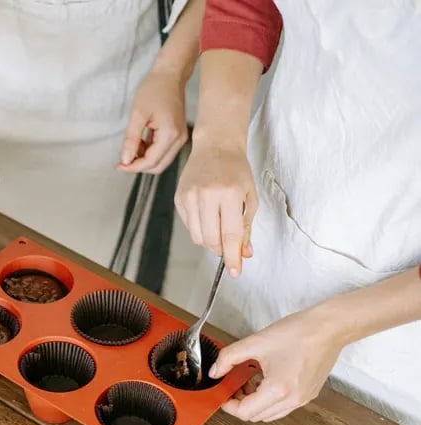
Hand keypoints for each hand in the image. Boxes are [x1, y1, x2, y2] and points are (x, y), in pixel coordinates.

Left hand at [118, 70, 188, 173]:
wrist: (170, 75)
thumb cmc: (154, 89)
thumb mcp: (138, 114)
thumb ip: (131, 139)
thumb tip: (125, 160)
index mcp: (170, 135)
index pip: (151, 162)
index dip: (133, 167)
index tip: (118, 165)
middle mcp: (179, 139)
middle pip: (157, 166)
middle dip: (138, 165)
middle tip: (122, 158)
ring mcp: (180, 137)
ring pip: (160, 161)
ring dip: (144, 158)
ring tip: (132, 144)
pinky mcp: (178, 134)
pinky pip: (163, 151)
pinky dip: (150, 151)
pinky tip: (141, 140)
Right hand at [175, 141, 256, 276]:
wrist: (215, 147)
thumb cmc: (236, 171)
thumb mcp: (250, 197)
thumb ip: (246, 227)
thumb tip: (244, 253)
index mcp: (230, 194)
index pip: (230, 235)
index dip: (232, 257)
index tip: (234, 273)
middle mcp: (207, 195)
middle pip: (210, 239)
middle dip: (221, 249)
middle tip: (229, 247)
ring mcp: (190, 196)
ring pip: (197, 236)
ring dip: (210, 241)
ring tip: (218, 229)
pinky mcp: (179, 198)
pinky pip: (189, 225)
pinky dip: (200, 228)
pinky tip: (207, 215)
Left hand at [213, 308, 342, 421]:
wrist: (329, 327)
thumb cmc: (298, 333)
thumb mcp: (255, 342)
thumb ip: (229, 357)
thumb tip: (216, 371)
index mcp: (278, 390)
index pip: (245, 412)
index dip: (228, 405)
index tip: (223, 393)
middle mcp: (293, 400)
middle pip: (257, 416)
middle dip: (240, 404)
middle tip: (233, 386)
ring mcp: (303, 399)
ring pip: (270, 414)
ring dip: (255, 403)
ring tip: (249, 381)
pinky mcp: (309, 394)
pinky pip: (283, 406)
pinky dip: (269, 399)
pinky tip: (265, 379)